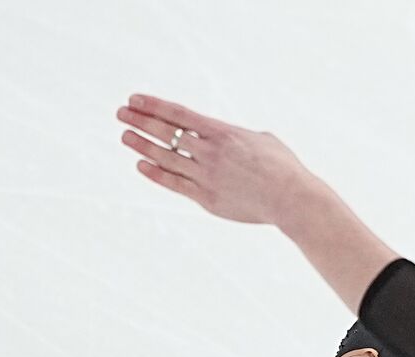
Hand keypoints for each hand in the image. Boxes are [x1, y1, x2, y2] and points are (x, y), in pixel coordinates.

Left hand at [116, 93, 316, 225]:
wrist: (292, 199)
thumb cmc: (284, 169)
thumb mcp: (264, 140)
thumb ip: (239, 137)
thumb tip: (229, 137)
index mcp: (224, 133)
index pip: (179, 114)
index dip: (153, 105)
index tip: (134, 99)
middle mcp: (210, 152)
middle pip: (166, 132)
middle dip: (141, 121)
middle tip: (121, 113)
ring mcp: (206, 176)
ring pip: (165, 157)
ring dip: (142, 145)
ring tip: (126, 136)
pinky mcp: (207, 198)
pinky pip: (174, 183)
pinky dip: (156, 173)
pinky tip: (141, 165)